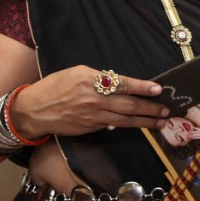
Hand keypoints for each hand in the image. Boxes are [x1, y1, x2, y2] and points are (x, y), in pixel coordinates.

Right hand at [11, 66, 167, 137]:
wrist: (33, 111)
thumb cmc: (54, 86)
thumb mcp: (76, 73)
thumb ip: (100, 77)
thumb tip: (119, 83)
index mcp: (91, 81)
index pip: (123, 84)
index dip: (142, 87)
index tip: (157, 89)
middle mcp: (94, 100)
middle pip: (128, 105)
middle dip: (150, 108)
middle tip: (166, 110)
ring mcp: (93, 117)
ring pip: (124, 120)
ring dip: (145, 121)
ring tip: (160, 121)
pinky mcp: (90, 128)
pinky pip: (112, 126)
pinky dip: (128, 125)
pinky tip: (139, 125)